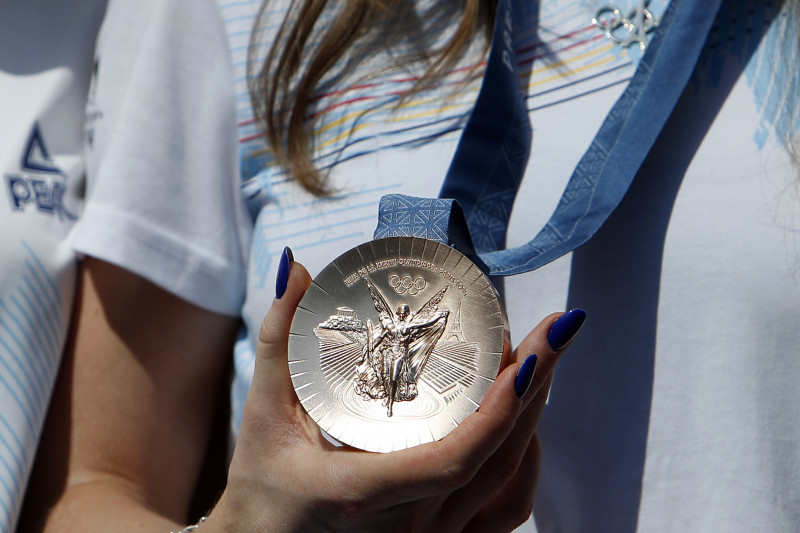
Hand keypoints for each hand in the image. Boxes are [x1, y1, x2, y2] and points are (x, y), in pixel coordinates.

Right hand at [207, 257, 583, 531]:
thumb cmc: (262, 489)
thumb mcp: (262, 414)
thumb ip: (277, 340)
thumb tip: (298, 270)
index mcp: (361, 494)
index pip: (452, 459)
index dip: (500, 410)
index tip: (528, 355)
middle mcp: (407, 528)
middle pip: (497, 460)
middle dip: (536, 388)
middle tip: (555, 329)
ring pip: (509, 485)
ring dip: (534, 420)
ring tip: (543, 361)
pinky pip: (504, 511)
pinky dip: (523, 463)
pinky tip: (525, 421)